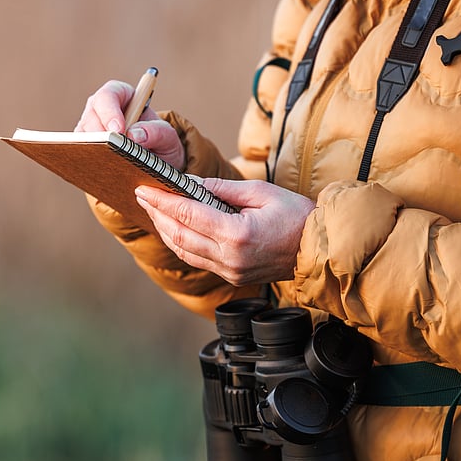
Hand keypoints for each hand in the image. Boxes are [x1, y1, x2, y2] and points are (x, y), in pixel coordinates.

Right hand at [75, 80, 185, 170]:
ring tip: (108, 164)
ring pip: (82, 136)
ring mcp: (90, 129)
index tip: (118, 130)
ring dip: (94, 150)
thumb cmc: (161, 144)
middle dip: (100, 134)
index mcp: (122, 96)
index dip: (110, 111)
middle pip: (91, 116)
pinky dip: (89, 162)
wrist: (155, 165)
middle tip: (111, 151)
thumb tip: (134, 135)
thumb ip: (157, 132)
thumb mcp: (168, 137)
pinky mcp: (84, 148)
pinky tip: (101, 172)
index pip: (109, 95)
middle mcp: (101, 110)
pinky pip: (79, 153)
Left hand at [134, 177, 315, 285]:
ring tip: (153, 211)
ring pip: (185, 251)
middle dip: (158, 215)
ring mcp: (230, 271)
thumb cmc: (297, 216)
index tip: (144, 189)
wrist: (317, 249)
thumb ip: (223, 189)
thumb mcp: (261, 192)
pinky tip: (173, 229)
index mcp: (237, 235)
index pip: (188, 215)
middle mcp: (230, 258)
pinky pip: (198, 260)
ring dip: (166, 231)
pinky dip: (181, 244)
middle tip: (142, 196)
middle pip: (180, 236)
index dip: (162, 201)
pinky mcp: (232, 276)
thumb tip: (191, 184)